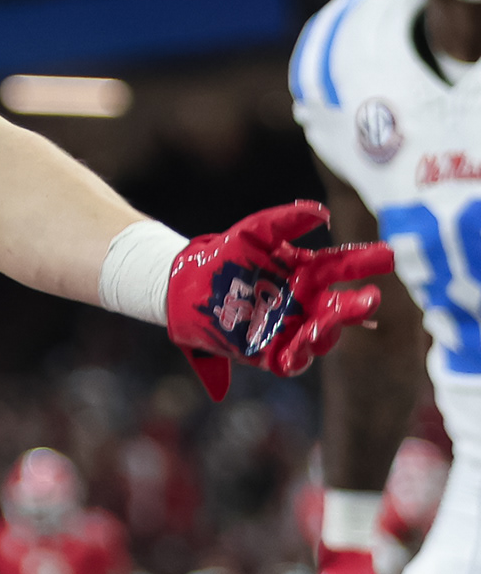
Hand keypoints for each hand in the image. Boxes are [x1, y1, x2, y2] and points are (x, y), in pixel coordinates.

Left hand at [165, 200, 390, 399]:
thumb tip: (322, 213)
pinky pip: (292, 360)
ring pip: (322, 336)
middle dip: (358, 305)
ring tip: (330, 318)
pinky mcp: (269, 351)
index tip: (388, 255)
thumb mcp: (252, 233)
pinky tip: (300, 347)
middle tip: (372, 298)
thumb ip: (285, 221)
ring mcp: (290, 329)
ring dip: (330, 329)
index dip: (364, 262)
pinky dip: (299, 356)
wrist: (185, 284)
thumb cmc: (223, 256)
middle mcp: (305, 304)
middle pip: (340, 308)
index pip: (342, 268)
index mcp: (305, 274)